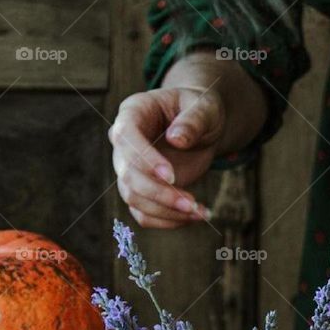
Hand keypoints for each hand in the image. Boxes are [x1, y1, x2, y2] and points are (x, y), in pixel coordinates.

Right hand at [109, 86, 222, 228]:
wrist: (202, 127)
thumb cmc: (200, 110)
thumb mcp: (204, 108)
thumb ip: (193, 120)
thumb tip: (176, 139)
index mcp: (134, 112)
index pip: (126, 137)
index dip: (145, 160)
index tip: (171, 176)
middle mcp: (124, 142)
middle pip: (128, 175)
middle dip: (159, 193)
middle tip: (191, 203)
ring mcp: (129, 168)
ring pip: (133, 198)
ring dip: (165, 211)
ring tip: (200, 212)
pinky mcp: (140, 189)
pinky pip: (143, 213)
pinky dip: (167, 221)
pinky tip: (194, 216)